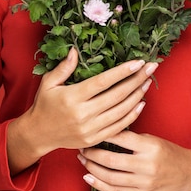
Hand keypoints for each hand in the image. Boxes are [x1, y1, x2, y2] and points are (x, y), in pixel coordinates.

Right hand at [7, 49, 156, 173]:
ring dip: (137, 95)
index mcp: (72, 97)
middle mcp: (83, 114)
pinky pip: (119, 127)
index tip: (138, 62)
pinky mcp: (95, 139)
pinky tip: (141, 102)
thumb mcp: (48, 83)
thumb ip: (63, 67)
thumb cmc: (44, 104)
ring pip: (121, 111)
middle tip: (151, 67)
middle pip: (117, 95)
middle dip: (136, 80)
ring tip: (148, 81)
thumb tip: (75, 50)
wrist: (39, 134)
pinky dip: (132, 115)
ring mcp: (90, 129)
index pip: (103, 82)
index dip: (122, 72)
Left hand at [77, 130, 190, 190]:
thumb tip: (107, 130)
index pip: (120, 137)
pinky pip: (116, 190)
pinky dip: (99, 184)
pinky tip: (88, 177)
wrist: (187, 172)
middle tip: (82, 145)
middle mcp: (146, 165)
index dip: (103, 133)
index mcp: (149, 146)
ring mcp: (143, 182)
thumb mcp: (152, 139)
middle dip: (92, 152)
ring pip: (110, 177)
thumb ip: (132, 138)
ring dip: (92, 168)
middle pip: (111, 159)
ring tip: (82, 159)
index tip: (91, 129)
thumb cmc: (168, 151)